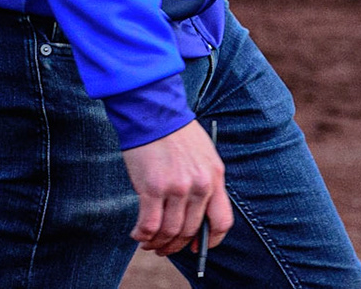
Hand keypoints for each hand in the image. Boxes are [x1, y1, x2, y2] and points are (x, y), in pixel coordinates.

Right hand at [121, 119, 231, 256]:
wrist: (151, 110)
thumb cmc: (174, 131)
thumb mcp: (203, 155)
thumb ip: (204, 183)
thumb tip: (195, 215)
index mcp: (215, 178)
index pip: (222, 222)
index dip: (210, 241)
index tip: (198, 247)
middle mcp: (199, 186)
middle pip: (191, 230)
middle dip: (177, 245)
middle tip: (166, 250)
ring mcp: (176, 188)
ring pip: (170, 231)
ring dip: (159, 244)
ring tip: (150, 245)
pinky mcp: (152, 188)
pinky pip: (150, 224)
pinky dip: (143, 235)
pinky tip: (138, 236)